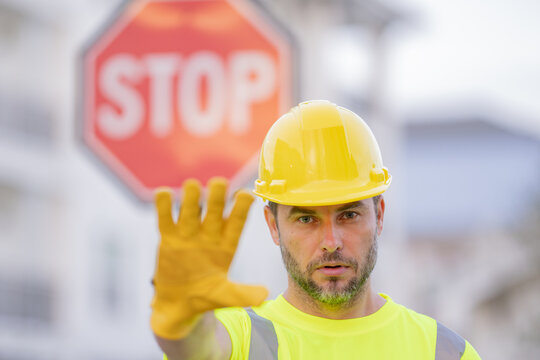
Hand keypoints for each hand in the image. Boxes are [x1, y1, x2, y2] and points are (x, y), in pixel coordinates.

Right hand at [150, 177, 268, 338]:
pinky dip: (163, 203)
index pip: (238, 220)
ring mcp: (189, 232)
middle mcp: (210, 232)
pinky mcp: (168, 236)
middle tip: (219, 184)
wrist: (179, 303)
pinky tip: (164, 194)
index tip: (245, 195)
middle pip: (216, 207)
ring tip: (192, 187)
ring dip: (191, 194)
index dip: (242, 207)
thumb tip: (264, 295)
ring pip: (191, 206)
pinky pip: (165, 216)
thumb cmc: (206, 297)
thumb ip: (243, 295)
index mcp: (227, 243)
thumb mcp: (225, 297)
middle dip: (217, 194)